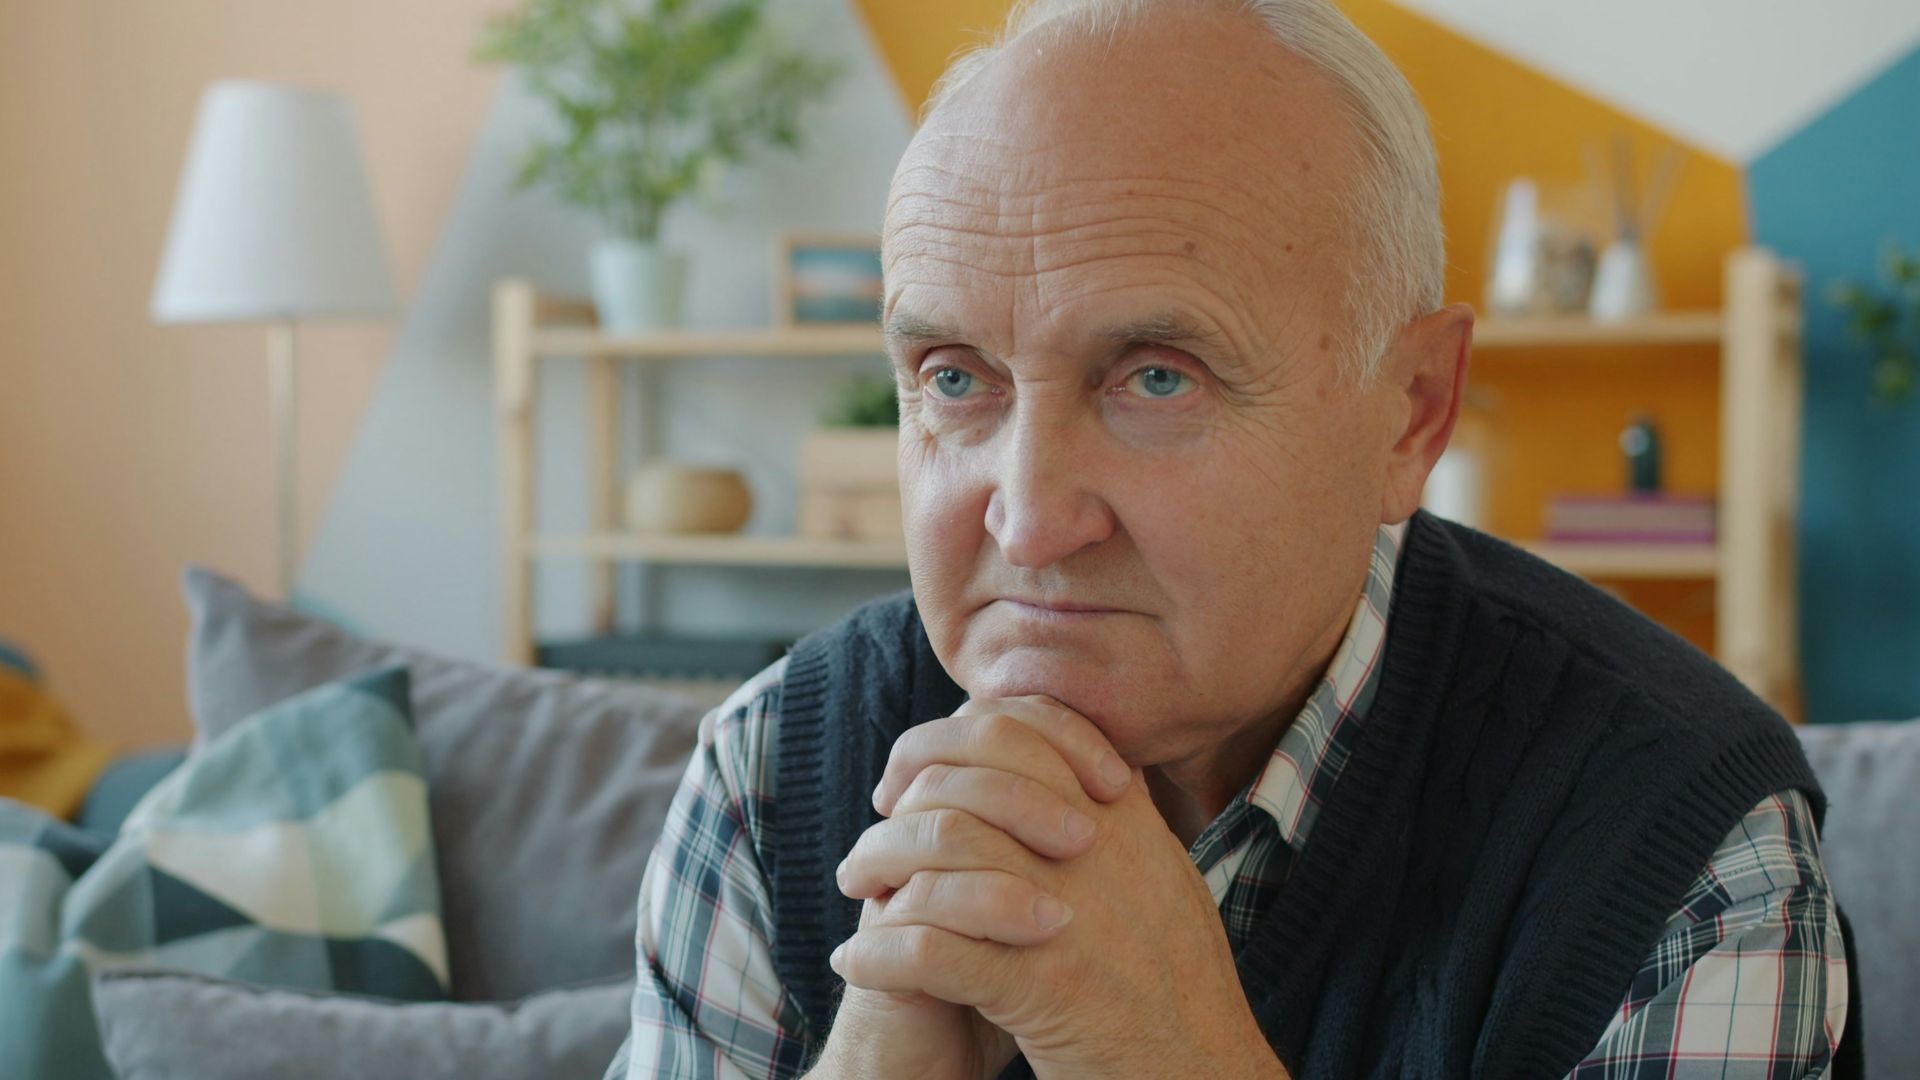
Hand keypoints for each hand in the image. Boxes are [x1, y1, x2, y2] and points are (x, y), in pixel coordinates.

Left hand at [832, 696, 1282, 1079]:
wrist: (1202, 1069)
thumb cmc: (1175, 983)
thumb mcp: (1163, 878)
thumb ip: (1117, 822)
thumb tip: (1073, 770)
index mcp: (1122, 817)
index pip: (1023, 729)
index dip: (952, 738)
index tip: (917, 777)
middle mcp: (1095, 849)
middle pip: (970, 774)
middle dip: (906, 793)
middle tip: (876, 827)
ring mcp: (1067, 913)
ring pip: (940, 848)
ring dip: (879, 864)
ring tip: (856, 891)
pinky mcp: (1041, 986)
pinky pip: (932, 951)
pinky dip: (880, 954)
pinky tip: (855, 962)